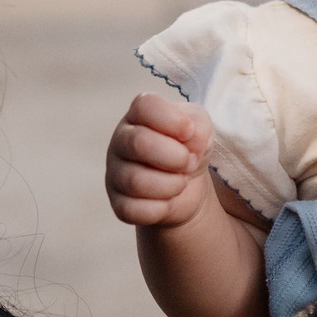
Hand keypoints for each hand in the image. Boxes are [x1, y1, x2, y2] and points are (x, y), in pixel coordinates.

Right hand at [106, 92, 215, 227]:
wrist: (188, 185)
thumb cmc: (189, 147)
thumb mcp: (201, 128)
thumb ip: (198, 126)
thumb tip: (189, 138)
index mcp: (139, 114)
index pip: (145, 106)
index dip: (173, 121)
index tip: (189, 132)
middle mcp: (121, 140)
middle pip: (138, 143)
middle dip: (175, 157)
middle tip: (190, 162)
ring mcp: (115, 173)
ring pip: (136, 181)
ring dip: (171, 185)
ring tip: (181, 182)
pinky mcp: (118, 203)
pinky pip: (133, 210)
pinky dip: (160, 209)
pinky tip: (168, 202)